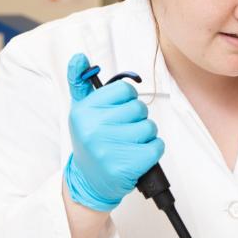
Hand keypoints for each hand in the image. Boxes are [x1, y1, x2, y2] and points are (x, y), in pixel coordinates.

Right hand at [64, 53, 164, 211]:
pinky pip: (157, 146)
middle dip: (136, 119)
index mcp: (84, 111)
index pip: (125, 90)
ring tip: (128, 145)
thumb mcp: (81, 111)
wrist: (89, 181)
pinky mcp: (126, 166)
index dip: (126, 101)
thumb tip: (79, 56)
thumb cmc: (91, 141)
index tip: (117, 113)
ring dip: (145, 136)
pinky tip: (137, 156)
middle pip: (139, 108)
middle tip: (122, 133)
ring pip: (149, 127)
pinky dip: (152, 151)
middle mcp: (93, 128)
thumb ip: (80, 82)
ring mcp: (109, 148)